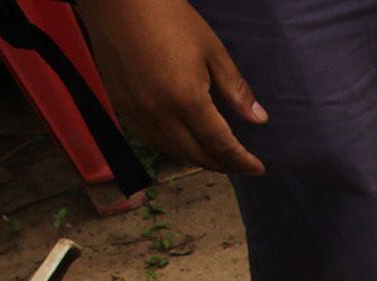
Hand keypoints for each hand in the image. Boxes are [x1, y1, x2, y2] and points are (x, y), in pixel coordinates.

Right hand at [78, 0, 266, 175]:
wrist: (117, 1)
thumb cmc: (169, 17)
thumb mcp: (212, 50)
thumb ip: (235, 89)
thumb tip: (259, 120)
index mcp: (186, 100)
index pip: (220, 145)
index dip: (241, 161)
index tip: (257, 168)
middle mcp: (159, 114)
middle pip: (197, 155)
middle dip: (223, 165)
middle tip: (240, 165)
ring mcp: (135, 112)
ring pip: (172, 151)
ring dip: (198, 159)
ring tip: (217, 158)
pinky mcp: (120, 106)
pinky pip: (149, 140)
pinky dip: (172, 148)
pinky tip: (184, 144)